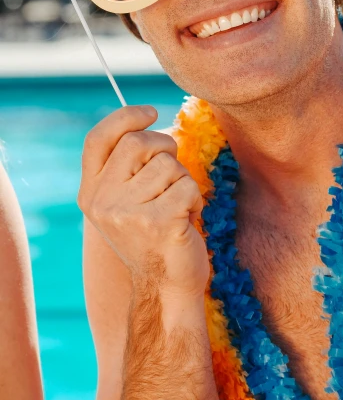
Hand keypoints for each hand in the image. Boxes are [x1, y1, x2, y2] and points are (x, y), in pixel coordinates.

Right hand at [78, 105, 208, 296]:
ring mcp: (126, 213)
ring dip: (183, 180)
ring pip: (168, 165)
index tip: (151, 113)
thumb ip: (126, 165)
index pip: (97, 139)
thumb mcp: (127, 200)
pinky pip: (187, 186)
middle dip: (166, 148)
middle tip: (173, 174)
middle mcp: (102, 203)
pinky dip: (195, 200)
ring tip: (178, 207)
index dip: (125, 117)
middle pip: (138, 143)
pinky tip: (187, 221)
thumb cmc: (154, 234)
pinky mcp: (157, 223)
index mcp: (90, 193)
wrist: (166, 286)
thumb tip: (146, 120)